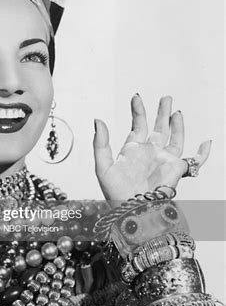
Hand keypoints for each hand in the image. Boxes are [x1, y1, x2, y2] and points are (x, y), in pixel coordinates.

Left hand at [93, 94, 210, 200]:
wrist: (133, 209)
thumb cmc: (116, 192)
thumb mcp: (103, 166)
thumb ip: (100, 143)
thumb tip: (98, 120)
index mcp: (133, 150)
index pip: (138, 125)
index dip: (138, 110)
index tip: (136, 97)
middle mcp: (150, 153)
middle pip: (158, 128)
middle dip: (161, 112)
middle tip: (165, 97)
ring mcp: (164, 160)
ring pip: (174, 138)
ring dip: (176, 124)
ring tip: (176, 110)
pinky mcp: (177, 169)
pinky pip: (195, 161)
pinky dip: (203, 153)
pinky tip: (207, 142)